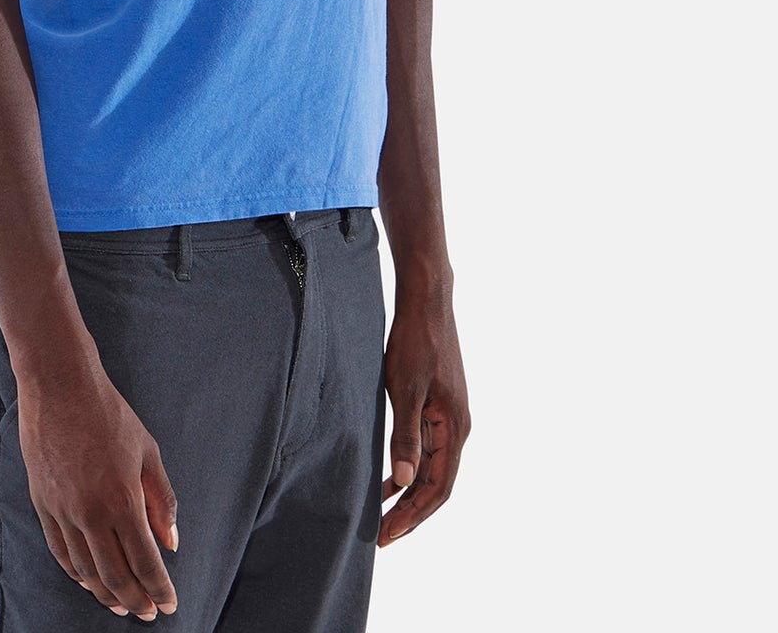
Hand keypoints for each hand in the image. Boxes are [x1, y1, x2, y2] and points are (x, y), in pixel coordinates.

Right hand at [17, 360, 178, 617]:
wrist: (59, 385)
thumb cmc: (109, 413)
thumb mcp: (147, 451)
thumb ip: (162, 500)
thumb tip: (171, 543)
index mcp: (122, 499)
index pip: (145, 562)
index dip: (159, 589)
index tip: (169, 604)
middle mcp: (91, 513)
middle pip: (116, 576)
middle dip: (136, 601)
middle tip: (148, 613)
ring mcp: (63, 511)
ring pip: (86, 571)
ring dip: (106, 594)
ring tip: (121, 604)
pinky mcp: (43, 504)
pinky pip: (60, 552)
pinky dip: (76, 574)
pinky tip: (88, 581)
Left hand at [377, 294, 469, 547]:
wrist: (427, 302)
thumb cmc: (415, 342)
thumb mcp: (404, 389)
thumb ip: (405, 436)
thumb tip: (405, 481)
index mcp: (455, 428)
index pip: (438, 488)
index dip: (414, 515)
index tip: (388, 534)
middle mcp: (458, 428)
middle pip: (437, 485)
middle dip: (410, 513)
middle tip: (381, 536)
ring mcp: (450, 418)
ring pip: (432, 469)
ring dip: (409, 494)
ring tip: (380, 515)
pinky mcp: (439, 407)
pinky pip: (427, 450)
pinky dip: (409, 469)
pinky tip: (388, 479)